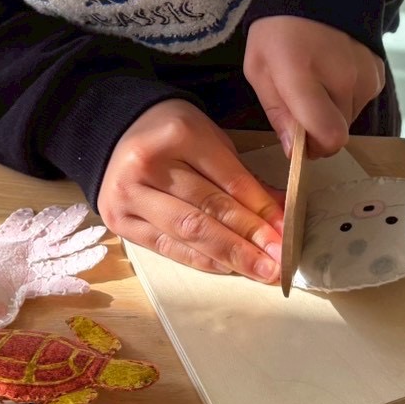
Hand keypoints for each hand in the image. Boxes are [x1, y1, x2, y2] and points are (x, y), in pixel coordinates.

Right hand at [98, 99, 283, 281]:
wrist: (120, 132)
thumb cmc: (175, 135)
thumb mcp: (212, 142)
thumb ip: (243, 178)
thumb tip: (279, 217)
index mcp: (179, 134)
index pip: (228, 180)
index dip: (260, 210)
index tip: (285, 233)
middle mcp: (148, 165)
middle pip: (207, 210)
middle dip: (248, 239)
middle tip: (278, 261)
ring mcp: (129, 194)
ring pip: (187, 232)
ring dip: (229, 256)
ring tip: (259, 271)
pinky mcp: (119, 220)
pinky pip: (167, 247)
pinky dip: (201, 259)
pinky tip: (226, 268)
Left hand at [244, 16, 385, 159]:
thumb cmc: (278, 32)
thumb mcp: (259, 70)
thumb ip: (277, 112)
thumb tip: (294, 151)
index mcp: (303, 75)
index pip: (329, 134)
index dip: (315, 147)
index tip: (301, 141)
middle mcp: (342, 77)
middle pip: (338, 132)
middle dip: (318, 129)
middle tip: (302, 105)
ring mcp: (365, 74)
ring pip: (350, 118)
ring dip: (333, 111)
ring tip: (317, 82)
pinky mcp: (378, 72)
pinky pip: (362, 102)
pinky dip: (347, 97)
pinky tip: (334, 73)